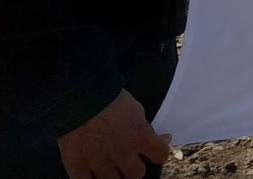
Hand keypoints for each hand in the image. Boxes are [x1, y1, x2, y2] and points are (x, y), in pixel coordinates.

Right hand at [57, 89, 171, 178]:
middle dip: (134, 167)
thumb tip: (160, 137)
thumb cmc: (108, 97)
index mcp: (140, 136)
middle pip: (136, 174)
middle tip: (128, 160)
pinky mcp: (77, 165)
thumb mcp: (135, 108)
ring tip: (108, 166)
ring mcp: (99, 162)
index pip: (160, 155)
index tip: (154, 149)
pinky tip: (90, 172)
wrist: (77, 96)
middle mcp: (122, 153)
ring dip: (113, 174)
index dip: (158, 152)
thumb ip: (144, 127)